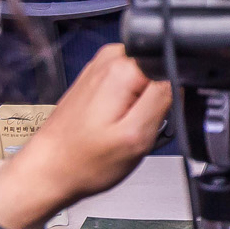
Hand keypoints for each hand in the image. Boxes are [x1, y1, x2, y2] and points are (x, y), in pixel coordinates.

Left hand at [0, 45, 170, 228]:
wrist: (48, 170)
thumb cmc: (84, 161)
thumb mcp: (136, 136)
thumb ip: (164, 98)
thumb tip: (181, 74)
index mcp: (123, 66)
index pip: (172, 66)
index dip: (172, 96)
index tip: (155, 117)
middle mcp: (110, 59)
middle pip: (160, 71)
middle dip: (157, 99)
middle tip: (139, 126)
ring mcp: (100, 68)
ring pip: (146, 80)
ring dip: (143, 104)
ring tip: (125, 126)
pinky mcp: (96, 79)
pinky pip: (130, 86)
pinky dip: (129, 106)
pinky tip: (115, 124)